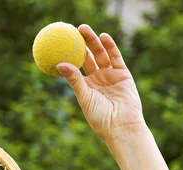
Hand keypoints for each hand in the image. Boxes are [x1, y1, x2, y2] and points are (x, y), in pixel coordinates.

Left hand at [57, 24, 144, 141]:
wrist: (121, 126)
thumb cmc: (100, 117)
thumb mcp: (85, 97)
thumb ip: (74, 80)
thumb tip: (59, 64)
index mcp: (87, 86)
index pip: (77, 66)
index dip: (70, 54)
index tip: (61, 43)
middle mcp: (99, 79)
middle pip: (89, 57)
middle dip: (81, 43)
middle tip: (72, 31)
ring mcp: (111, 76)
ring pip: (101, 54)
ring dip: (94, 41)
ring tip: (84, 29)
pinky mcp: (123, 74)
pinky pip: (115, 57)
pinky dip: (110, 46)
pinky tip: (103, 36)